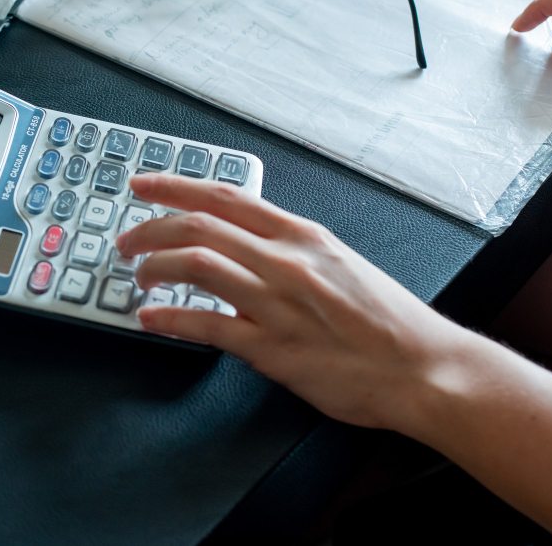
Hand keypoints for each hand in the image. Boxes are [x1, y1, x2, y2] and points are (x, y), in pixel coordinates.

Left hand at [115, 174, 467, 431]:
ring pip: (197, 265)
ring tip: (137, 275)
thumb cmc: (387, 321)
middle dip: (150, 227)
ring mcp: (279, 304)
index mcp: (302, 236)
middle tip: (126, 238)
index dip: (174, 186)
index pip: (225, 196)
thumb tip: (245, 248)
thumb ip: (289, 252)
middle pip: (199, 225)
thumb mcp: (339, 264)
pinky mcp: (274, 350)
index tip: (142, 183)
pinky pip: (208, 326)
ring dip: (154, 266)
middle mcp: (287, 261)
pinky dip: (170, 319)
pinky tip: (151, 318)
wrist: (425, 368)